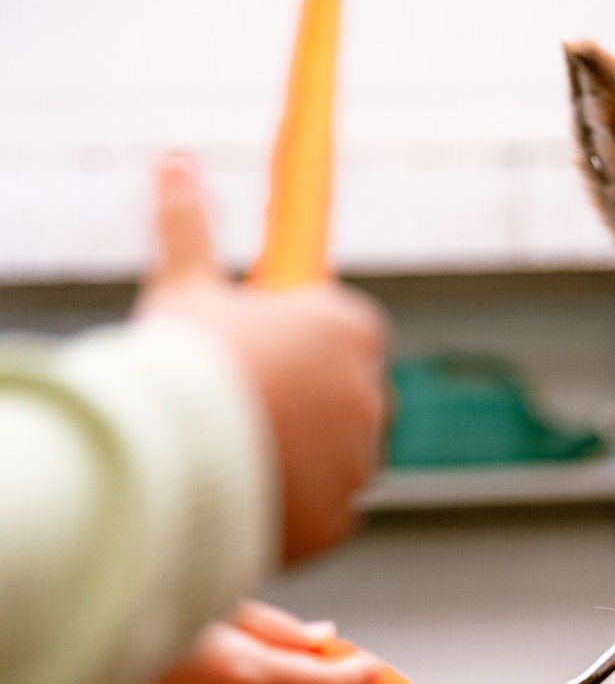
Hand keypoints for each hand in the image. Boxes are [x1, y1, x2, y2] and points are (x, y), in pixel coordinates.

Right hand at [135, 153, 388, 563]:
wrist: (174, 457)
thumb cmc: (184, 365)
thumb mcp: (183, 287)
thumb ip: (189, 227)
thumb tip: (175, 164)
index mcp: (348, 329)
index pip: (348, 330)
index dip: (304, 340)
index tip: (268, 348)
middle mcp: (370, 396)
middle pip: (344, 394)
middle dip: (306, 397)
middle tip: (245, 401)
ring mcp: (360, 462)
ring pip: (337, 455)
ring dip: (302, 451)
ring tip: (239, 447)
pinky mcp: (342, 519)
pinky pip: (325, 508)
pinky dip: (297, 503)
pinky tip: (251, 491)